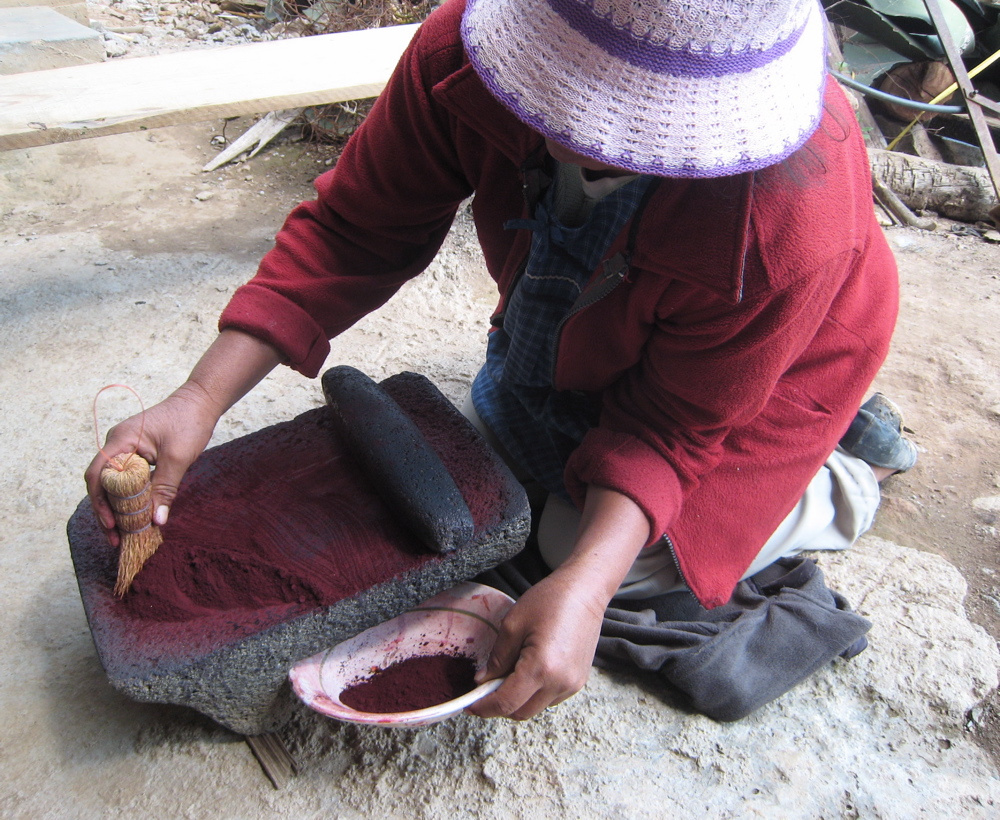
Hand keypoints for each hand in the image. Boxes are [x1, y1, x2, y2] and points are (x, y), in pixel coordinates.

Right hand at [84, 383, 219, 546]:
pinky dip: (130, 497)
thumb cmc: (189, 422)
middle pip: (102, 483)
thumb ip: (165, 489)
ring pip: (114, 483)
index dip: (101, 504)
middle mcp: (117, 444)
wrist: (201, 401)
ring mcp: (126, 448)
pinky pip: (127, 478)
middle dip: (107, 512)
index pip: (98, 476)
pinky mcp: (137, 453)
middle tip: (117, 539)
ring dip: (119, 508)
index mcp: (121, 440)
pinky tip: (137, 516)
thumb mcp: (178, 458)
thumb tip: (156, 521)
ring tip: (125, 533)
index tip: (112, 526)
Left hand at [466, 568, 606, 719]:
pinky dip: (534, 693)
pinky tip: (530, 669)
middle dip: (500, 705)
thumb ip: (496, 658)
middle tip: (486, 686)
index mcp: (541, 668)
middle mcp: (560, 683)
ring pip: (535, 708)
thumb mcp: (513, 624)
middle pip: (521, 712)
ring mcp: (572, 685)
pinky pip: (550, 698)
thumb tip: (483, 681)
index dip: (484, 707)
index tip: (470, 705)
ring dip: (518, 699)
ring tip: (510, 672)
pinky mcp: (579, 681)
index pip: (506, 703)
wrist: (585, 591)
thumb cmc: (549, 600)